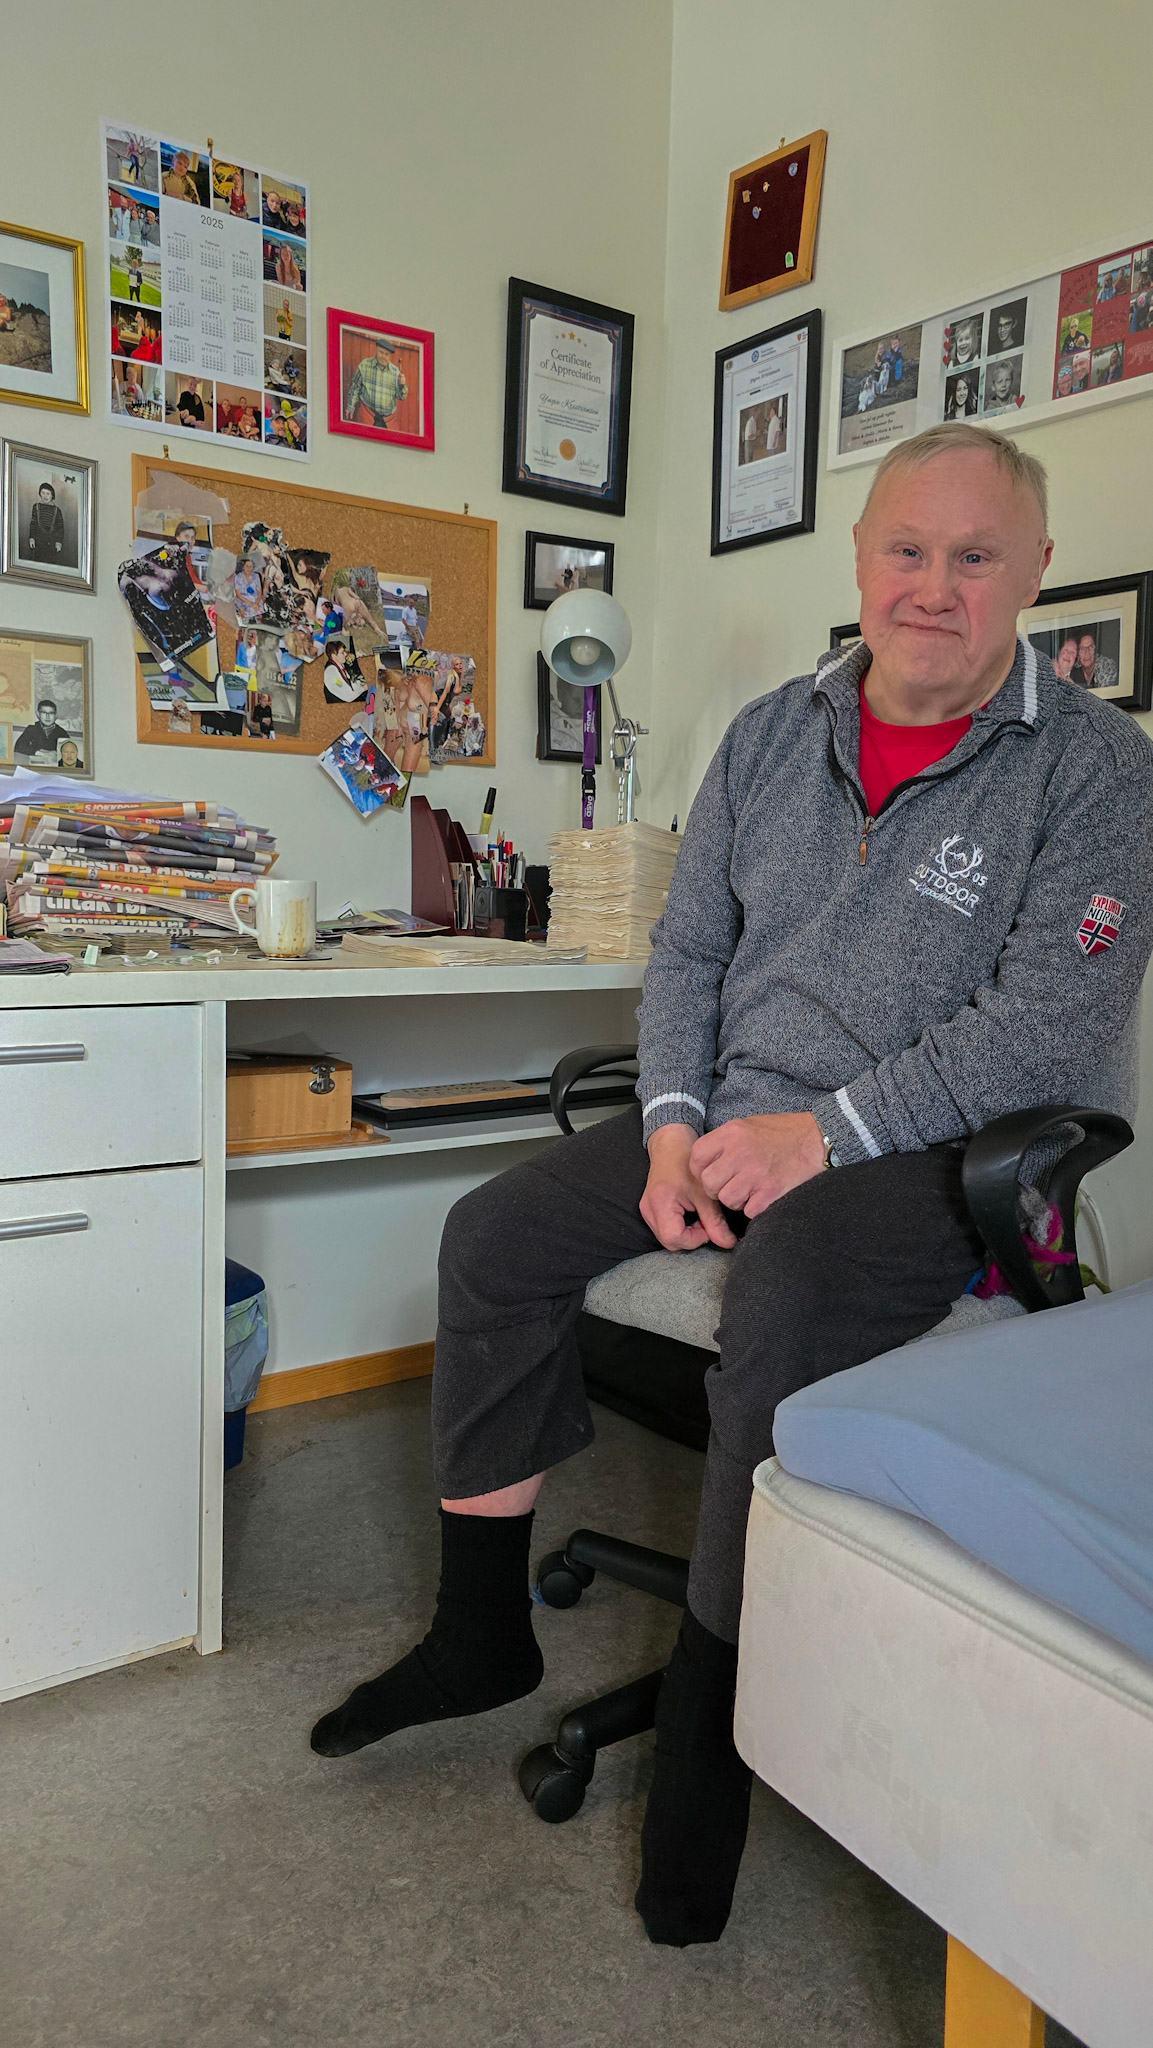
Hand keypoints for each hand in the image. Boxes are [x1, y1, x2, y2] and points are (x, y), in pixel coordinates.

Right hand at [641, 1124, 737, 1252]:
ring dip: (686, 1234)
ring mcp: (646, 1210)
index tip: (708, 1226)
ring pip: (667, 1238)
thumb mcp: (706, 1193)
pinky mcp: (649, 1209)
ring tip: (699, 1216)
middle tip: (706, 1221)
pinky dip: (680, 1228)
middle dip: (691, 1238)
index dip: (695, 1238)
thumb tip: (728, 1243)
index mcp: (661, 1202)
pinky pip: (664, 1229)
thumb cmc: (688, 1163)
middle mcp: (648, 1209)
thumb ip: (716, 1222)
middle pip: (669, 1242)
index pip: (674, 1238)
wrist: (671, 1145)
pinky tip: (691, 1214)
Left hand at [690, 1112, 825, 1218]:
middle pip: (709, 1183)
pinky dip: (756, 1208)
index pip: (696, 1157)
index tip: (712, 1173)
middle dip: (718, 1189)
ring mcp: (754, 1174)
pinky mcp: (770, 1192)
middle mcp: (739, 1153)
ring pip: (727, 1200)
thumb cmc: (782, 1132)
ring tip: (751, 1190)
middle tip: (733, 1185)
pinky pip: (749, 1211)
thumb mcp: (748, 1126)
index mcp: (731, 1133)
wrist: (817, 1139)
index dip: (700, 1170)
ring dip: (737, 1200)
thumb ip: (725, 1141)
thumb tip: (706, 1160)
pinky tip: (765, 1196)